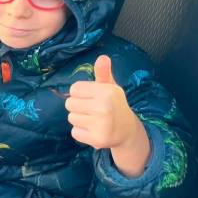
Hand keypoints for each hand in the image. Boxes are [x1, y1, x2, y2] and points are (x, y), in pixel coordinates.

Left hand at [66, 55, 150, 176]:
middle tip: (92, 110)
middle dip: (78, 106)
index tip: (92, 97)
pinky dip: (81, 132)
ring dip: (79, 119)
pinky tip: (93, 130)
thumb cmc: (114, 104)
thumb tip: (103, 57)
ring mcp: (100, 125)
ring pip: (71, 118)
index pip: (74, 89)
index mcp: (106, 92)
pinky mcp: (96, 139)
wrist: (127, 130)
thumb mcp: (110, 87)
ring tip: (94, 120)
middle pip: (69, 103)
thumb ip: (103, 73)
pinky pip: (74, 132)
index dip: (80, 93)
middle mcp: (103, 108)